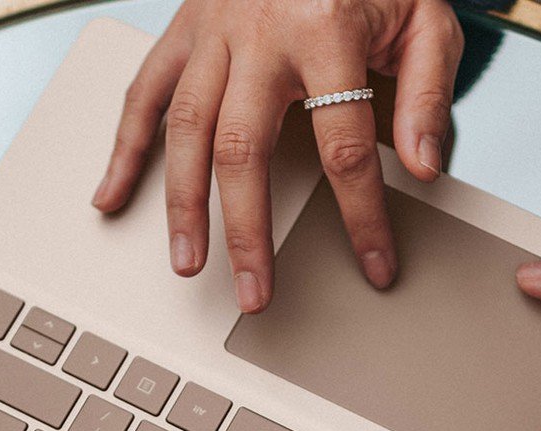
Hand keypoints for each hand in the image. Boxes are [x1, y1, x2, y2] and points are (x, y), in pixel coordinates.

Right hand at [92, 0, 463, 311]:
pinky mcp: (183, 31)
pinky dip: (122, 148)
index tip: (374, 265)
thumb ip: (428, 92)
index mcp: (326, 29)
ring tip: (187, 262)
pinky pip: (143, 93)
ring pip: (185, 130)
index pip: (345, 145)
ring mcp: (212, 32)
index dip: (362, 216)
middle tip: (255, 292)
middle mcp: (259, 33)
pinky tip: (111, 197)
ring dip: (181, 204)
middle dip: (248, 231)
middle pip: (244, 150)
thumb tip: (422, 166)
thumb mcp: (426, 17)